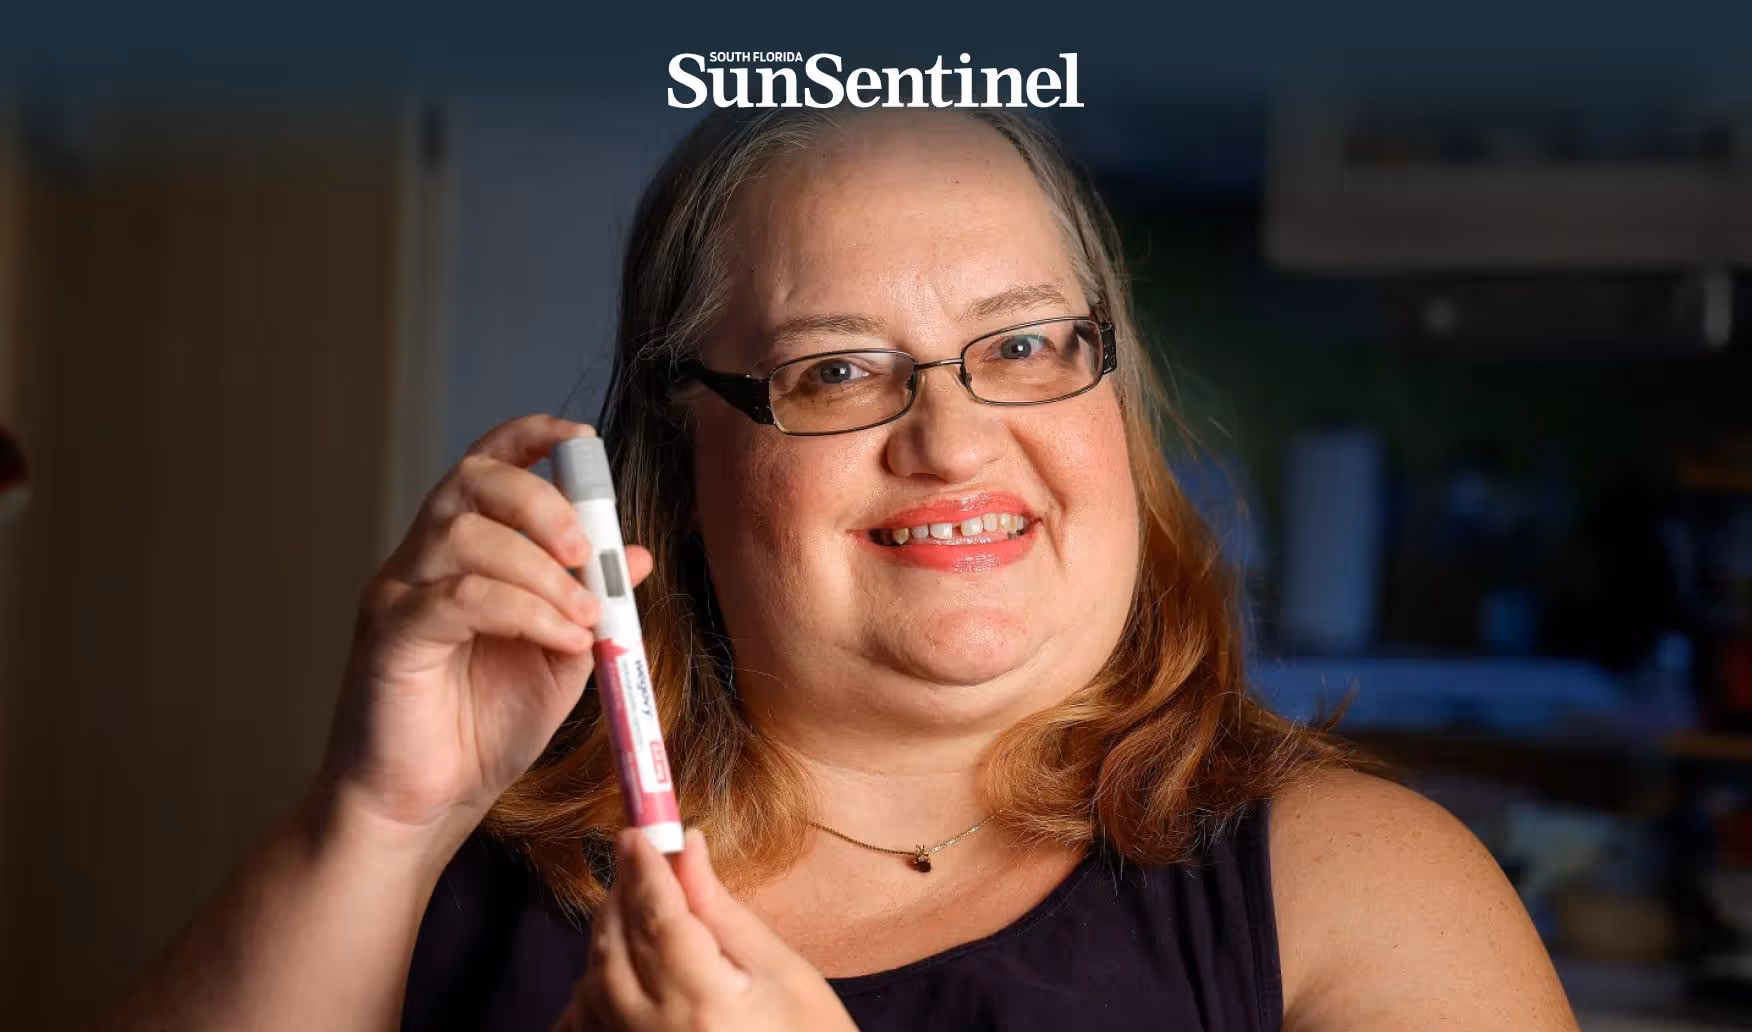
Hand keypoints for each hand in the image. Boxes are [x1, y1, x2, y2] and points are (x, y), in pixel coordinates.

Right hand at [317, 414, 653, 842]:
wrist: (424, 806)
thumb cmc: (483, 729)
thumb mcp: (558, 656)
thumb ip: (590, 602)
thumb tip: (635, 555)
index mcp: (464, 552)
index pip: (487, 464)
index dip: (530, 438)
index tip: (582, 443)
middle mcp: (424, 559)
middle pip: (473, 481)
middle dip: (542, 503)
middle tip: (585, 553)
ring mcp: (399, 593)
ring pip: (465, 535)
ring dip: (540, 570)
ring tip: (582, 617)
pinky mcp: (389, 635)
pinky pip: (456, 598)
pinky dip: (521, 610)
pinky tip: (558, 639)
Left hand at [554, 829, 858, 1031]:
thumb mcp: (783, 972)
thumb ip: (723, 911)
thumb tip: (688, 847)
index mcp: (704, 1003)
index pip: (658, 917)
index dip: (644, 869)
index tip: (637, 832)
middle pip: (616, 948)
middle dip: (621, 898)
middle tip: (638, 863)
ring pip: (592, 986)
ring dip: (605, 941)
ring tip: (633, 911)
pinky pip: (584, 1027)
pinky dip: (589, 995)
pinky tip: (611, 973)